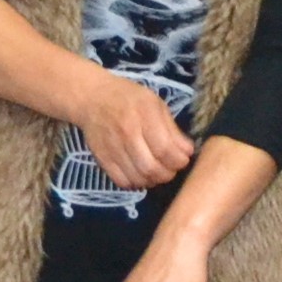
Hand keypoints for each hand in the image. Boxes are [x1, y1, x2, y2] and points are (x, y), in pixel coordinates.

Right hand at [72, 70, 196, 190]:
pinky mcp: (102, 159)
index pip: (165, 149)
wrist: (93, 98)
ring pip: (137, 178)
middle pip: (151, 168)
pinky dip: (135, 183)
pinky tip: (141, 175)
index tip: (184, 159)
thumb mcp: (155, 104)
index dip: (179, 160)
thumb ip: (172, 129)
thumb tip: (187, 151)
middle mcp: (127, 133)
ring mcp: (112, 148)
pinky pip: (121, 181)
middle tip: (172, 168)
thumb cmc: (129, 98)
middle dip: (168, 174)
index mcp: (143, 115)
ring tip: (158, 173)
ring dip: (153, 181)